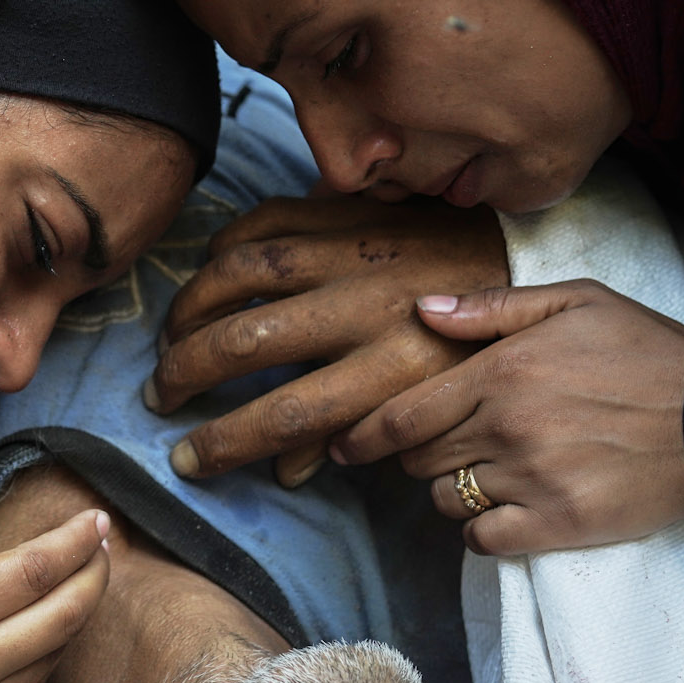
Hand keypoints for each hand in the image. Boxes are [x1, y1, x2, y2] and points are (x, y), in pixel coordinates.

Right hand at [0, 508, 111, 682]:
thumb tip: (12, 575)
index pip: (34, 572)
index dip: (75, 543)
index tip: (97, 522)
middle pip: (63, 617)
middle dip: (93, 578)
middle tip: (103, 551)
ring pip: (51, 659)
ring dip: (71, 620)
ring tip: (75, 587)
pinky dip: (39, 660)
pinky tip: (35, 637)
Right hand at [148, 195, 507, 483]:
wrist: (523, 254)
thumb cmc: (472, 348)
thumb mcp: (430, 407)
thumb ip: (356, 435)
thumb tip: (284, 471)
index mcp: (391, 371)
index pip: (285, 415)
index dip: (223, 442)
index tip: (185, 461)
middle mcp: (363, 310)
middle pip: (245, 342)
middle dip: (185, 372)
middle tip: (161, 393)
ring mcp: (350, 253)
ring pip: (240, 274)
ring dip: (189, 309)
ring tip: (171, 338)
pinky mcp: (346, 211)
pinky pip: (262, 221)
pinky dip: (222, 248)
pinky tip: (207, 275)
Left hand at [332, 280, 683, 554]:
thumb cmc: (649, 351)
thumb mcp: (577, 301)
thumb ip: (492, 308)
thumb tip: (421, 310)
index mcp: (503, 371)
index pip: (403, 414)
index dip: (363, 436)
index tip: (343, 448)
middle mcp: (507, 426)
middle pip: (418, 458)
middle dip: (417, 455)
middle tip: (446, 447)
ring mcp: (532, 478)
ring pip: (448, 499)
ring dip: (453, 490)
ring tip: (489, 473)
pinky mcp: (561, 523)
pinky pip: (485, 539)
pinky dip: (483, 531)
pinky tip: (506, 512)